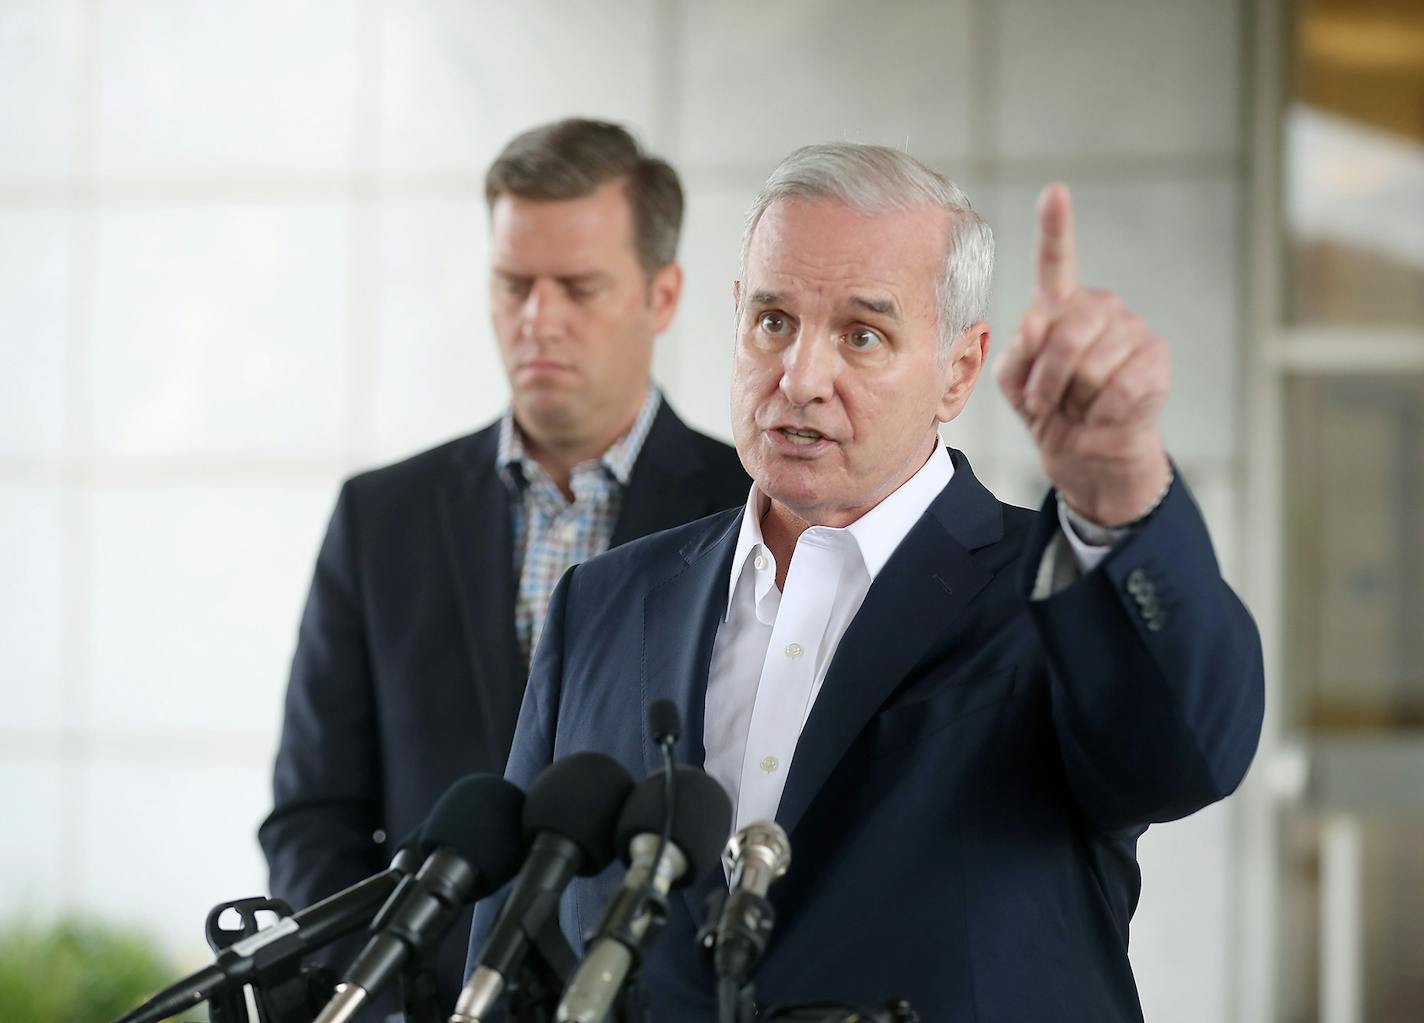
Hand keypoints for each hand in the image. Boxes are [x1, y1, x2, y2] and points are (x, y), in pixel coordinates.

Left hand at [995, 184, 1171, 526]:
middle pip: (1063, 333)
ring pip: (1091, 365)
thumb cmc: (1049, 409)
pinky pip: (1119, 387)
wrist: (1085, 452)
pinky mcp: (1156, 361)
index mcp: (1060, 306)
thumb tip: (1034, 321)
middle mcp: (1099, 308)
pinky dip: (1102, 412)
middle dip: (1046, 378)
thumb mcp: (1015, 383)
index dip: (1055, 226)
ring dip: (1074, 399)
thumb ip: (1016, 352)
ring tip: (1079, 405)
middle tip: (1047, 401)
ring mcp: (1132, 330)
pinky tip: (1105, 413)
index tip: (1054, 191)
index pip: (1056, 260)